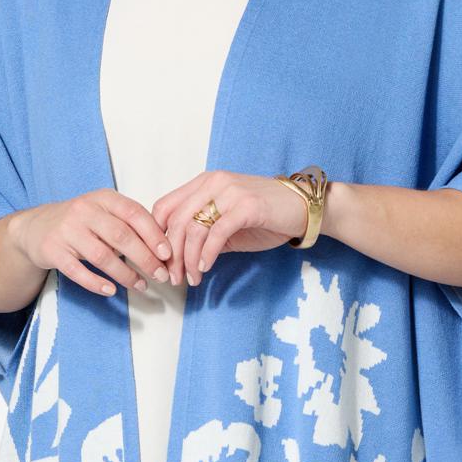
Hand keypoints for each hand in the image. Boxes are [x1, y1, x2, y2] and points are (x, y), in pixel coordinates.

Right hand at [8, 189, 173, 296]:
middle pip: (121, 236)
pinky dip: (96, 283)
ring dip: (125, 274)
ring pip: (102, 256)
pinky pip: (77, 271)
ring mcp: (67, 231)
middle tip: (159, 274)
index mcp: (103, 198)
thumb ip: (130, 223)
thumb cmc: (81, 222)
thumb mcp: (104, 212)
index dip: (153, 234)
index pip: (134, 214)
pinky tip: (111, 291)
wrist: (36, 228)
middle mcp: (84, 211)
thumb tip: (164, 248)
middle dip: (145, 258)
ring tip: (141, 286)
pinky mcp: (53, 251)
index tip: (167, 254)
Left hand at [150, 170, 310, 285]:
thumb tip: (178, 258)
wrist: (304, 208)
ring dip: (188, 259)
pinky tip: (205, 268)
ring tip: (192, 278)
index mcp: (205, 183)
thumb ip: (203, 233)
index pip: (165, 206)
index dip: (157, 236)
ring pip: (194, 228)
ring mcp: (230, 192)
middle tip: (174, 277)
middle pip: (176, 220)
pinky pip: (216, 233)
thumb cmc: (267, 216)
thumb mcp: (227, 222)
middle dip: (172, 255)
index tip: (162, 261)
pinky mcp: (247, 206)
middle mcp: (214, 182)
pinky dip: (207, 254)